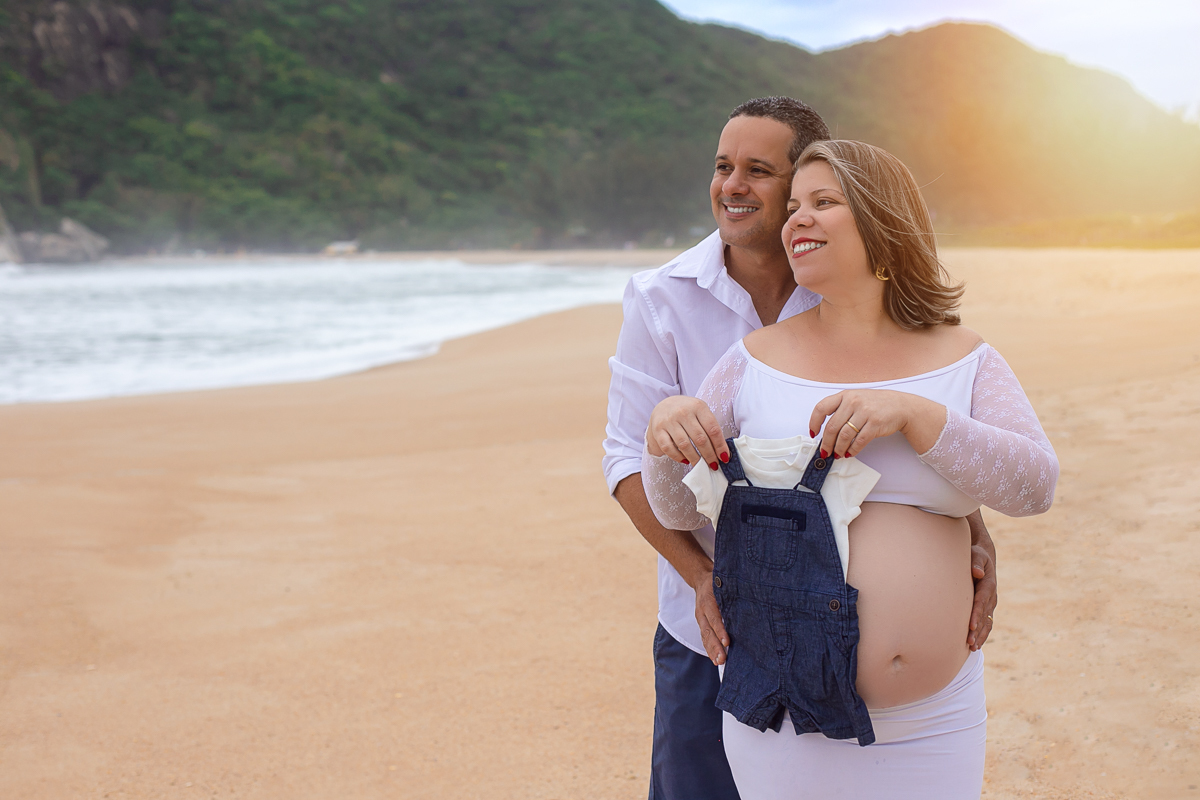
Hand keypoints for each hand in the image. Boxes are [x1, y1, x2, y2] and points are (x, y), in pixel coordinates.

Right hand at [646, 395, 727, 469]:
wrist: (664, 405)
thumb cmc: (687, 412)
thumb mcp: (700, 412)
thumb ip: (710, 428)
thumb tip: (722, 452)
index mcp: (698, 406)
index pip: (712, 428)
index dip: (720, 445)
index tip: (724, 457)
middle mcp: (683, 412)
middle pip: (700, 438)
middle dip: (709, 455)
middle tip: (714, 465)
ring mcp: (669, 421)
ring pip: (685, 445)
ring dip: (695, 459)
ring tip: (700, 465)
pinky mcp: (658, 430)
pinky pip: (669, 448)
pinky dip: (678, 457)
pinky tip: (685, 460)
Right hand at [694, 570, 729, 665]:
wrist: (701, 581)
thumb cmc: (717, 582)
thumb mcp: (722, 582)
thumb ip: (730, 591)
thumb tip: (749, 594)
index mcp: (707, 601)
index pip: (714, 618)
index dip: (720, 630)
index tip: (727, 642)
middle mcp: (701, 612)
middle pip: (708, 631)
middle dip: (715, 646)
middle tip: (723, 659)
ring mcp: (700, 619)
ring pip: (705, 637)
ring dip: (712, 651)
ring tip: (719, 662)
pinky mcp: (702, 625)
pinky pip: (704, 638)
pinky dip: (709, 650)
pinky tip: (715, 659)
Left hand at [808, 389, 942, 458]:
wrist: (900, 406)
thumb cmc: (875, 404)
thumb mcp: (856, 399)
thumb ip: (840, 409)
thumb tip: (825, 431)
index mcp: (845, 395)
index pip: (821, 408)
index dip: (814, 423)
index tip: (813, 434)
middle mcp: (853, 402)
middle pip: (832, 427)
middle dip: (826, 443)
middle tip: (825, 452)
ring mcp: (865, 412)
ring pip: (844, 436)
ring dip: (838, 448)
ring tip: (837, 454)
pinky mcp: (875, 423)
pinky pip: (859, 441)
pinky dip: (852, 450)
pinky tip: (850, 453)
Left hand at [967, 544, 996, 649]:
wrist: (984, 558)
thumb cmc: (976, 555)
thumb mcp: (977, 555)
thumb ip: (976, 562)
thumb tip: (977, 572)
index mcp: (988, 584)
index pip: (981, 601)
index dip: (976, 614)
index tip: (971, 625)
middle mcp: (992, 596)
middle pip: (985, 616)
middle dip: (978, 630)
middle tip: (969, 642)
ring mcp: (991, 603)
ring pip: (987, 622)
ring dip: (981, 635)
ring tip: (972, 647)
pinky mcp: (987, 607)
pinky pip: (987, 623)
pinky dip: (982, 634)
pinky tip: (975, 645)